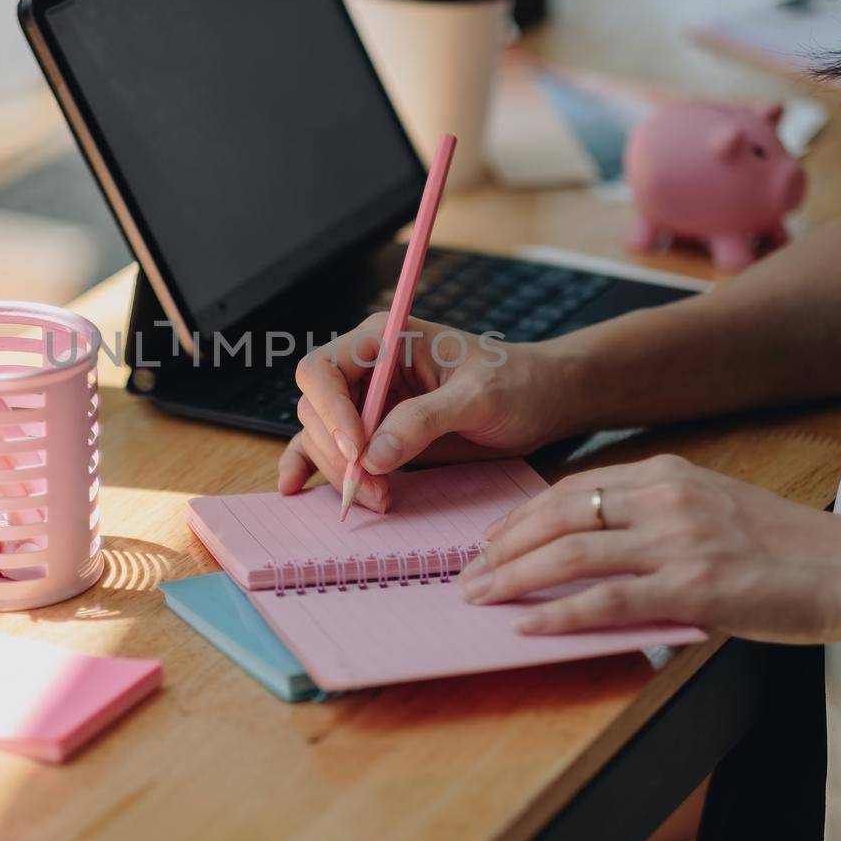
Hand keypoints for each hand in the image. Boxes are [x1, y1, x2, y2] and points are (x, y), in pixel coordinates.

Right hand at [277, 314, 579, 511]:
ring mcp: (368, 403)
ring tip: (376, 500)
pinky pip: (331, 449)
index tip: (355, 450)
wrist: (543, 401)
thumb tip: (374, 456)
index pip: (324, 370)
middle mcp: (367, 369)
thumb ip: (424, 420)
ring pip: (321, 436)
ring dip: (338, 472)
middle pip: (316, 409)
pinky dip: (313, 467)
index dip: (329, 410)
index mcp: (383, 341)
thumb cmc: (518, 382)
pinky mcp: (376, 434)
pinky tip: (297, 487)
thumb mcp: (479, 396)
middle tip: (374, 490)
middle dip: (338, 454)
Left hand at [458, 455, 840, 643]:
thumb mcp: (716, 509)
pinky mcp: (692, 586)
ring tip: (480, 599)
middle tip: (467, 574)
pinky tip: (525, 627)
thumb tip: (604, 545)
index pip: (573, 488)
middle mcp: (664, 499)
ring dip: (513, 578)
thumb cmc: (789, 547)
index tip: (491, 540)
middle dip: (503, 548)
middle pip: (558, 516)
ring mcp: (676, 541)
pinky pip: (605, 599)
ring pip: (569, 554)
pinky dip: (556, 614)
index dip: (523, 516)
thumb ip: (661, 518)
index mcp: (668, 474)